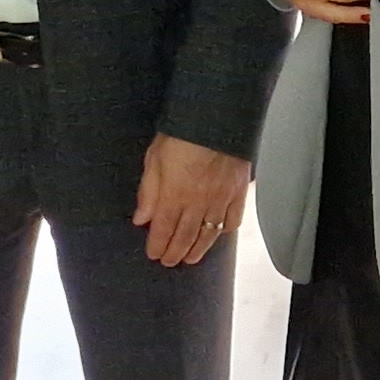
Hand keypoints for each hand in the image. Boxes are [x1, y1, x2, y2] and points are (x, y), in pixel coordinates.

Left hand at [131, 135, 250, 267]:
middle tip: (169, 261)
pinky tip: (218, 233)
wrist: (217, 117)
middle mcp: (198, 202)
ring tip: (191, 258)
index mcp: (174, 195)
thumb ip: (148, 192)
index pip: (164, 229)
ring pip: (209, 233)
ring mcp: (221, 199)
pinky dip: (224, 230)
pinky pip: (233, 219)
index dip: (158, 245)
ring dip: (198, 248)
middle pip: (185, 236)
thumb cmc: (181, 132)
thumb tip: (141, 219)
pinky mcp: (238, 192)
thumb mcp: (154, 158)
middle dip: (175, 252)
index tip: (153, 255)